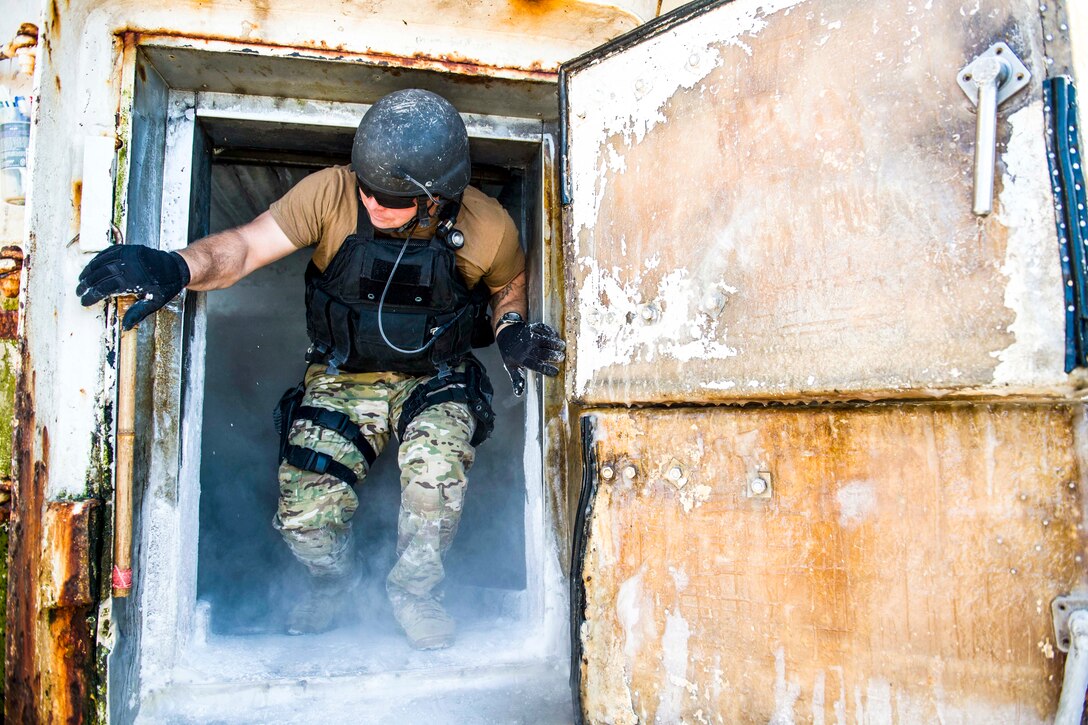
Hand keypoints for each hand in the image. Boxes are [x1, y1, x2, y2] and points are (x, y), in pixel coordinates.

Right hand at [76, 246, 190, 329]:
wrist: (176, 267)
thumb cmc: (165, 286)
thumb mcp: (154, 302)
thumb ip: (138, 313)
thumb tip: (125, 327)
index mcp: (132, 280)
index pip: (105, 288)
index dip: (92, 295)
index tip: (84, 301)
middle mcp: (128, 266)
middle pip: (100, 275)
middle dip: (87, 284)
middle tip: (79, 291)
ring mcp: (127, 254)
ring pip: (101, 262)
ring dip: (89, 271)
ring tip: (81, 280)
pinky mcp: (128, 248)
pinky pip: (108, 252)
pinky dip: (97, 259)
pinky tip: (91, 266)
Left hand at [496, 321, 564, 396]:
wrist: (505, 333)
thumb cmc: (510, 352)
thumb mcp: (511, 366)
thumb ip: (517, 379)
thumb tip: (518, 394)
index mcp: (521, 359)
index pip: (535, 365)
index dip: (546, 369)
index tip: (556, 372)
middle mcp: (526, 347)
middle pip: (541, 352)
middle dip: (552, 355)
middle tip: (561, 358)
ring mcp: (529, 336)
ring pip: (543, 340)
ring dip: (554, 343)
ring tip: (562, 346)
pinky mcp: (532, 328)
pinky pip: (542, 329)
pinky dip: (550, 332)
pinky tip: (556, 336)